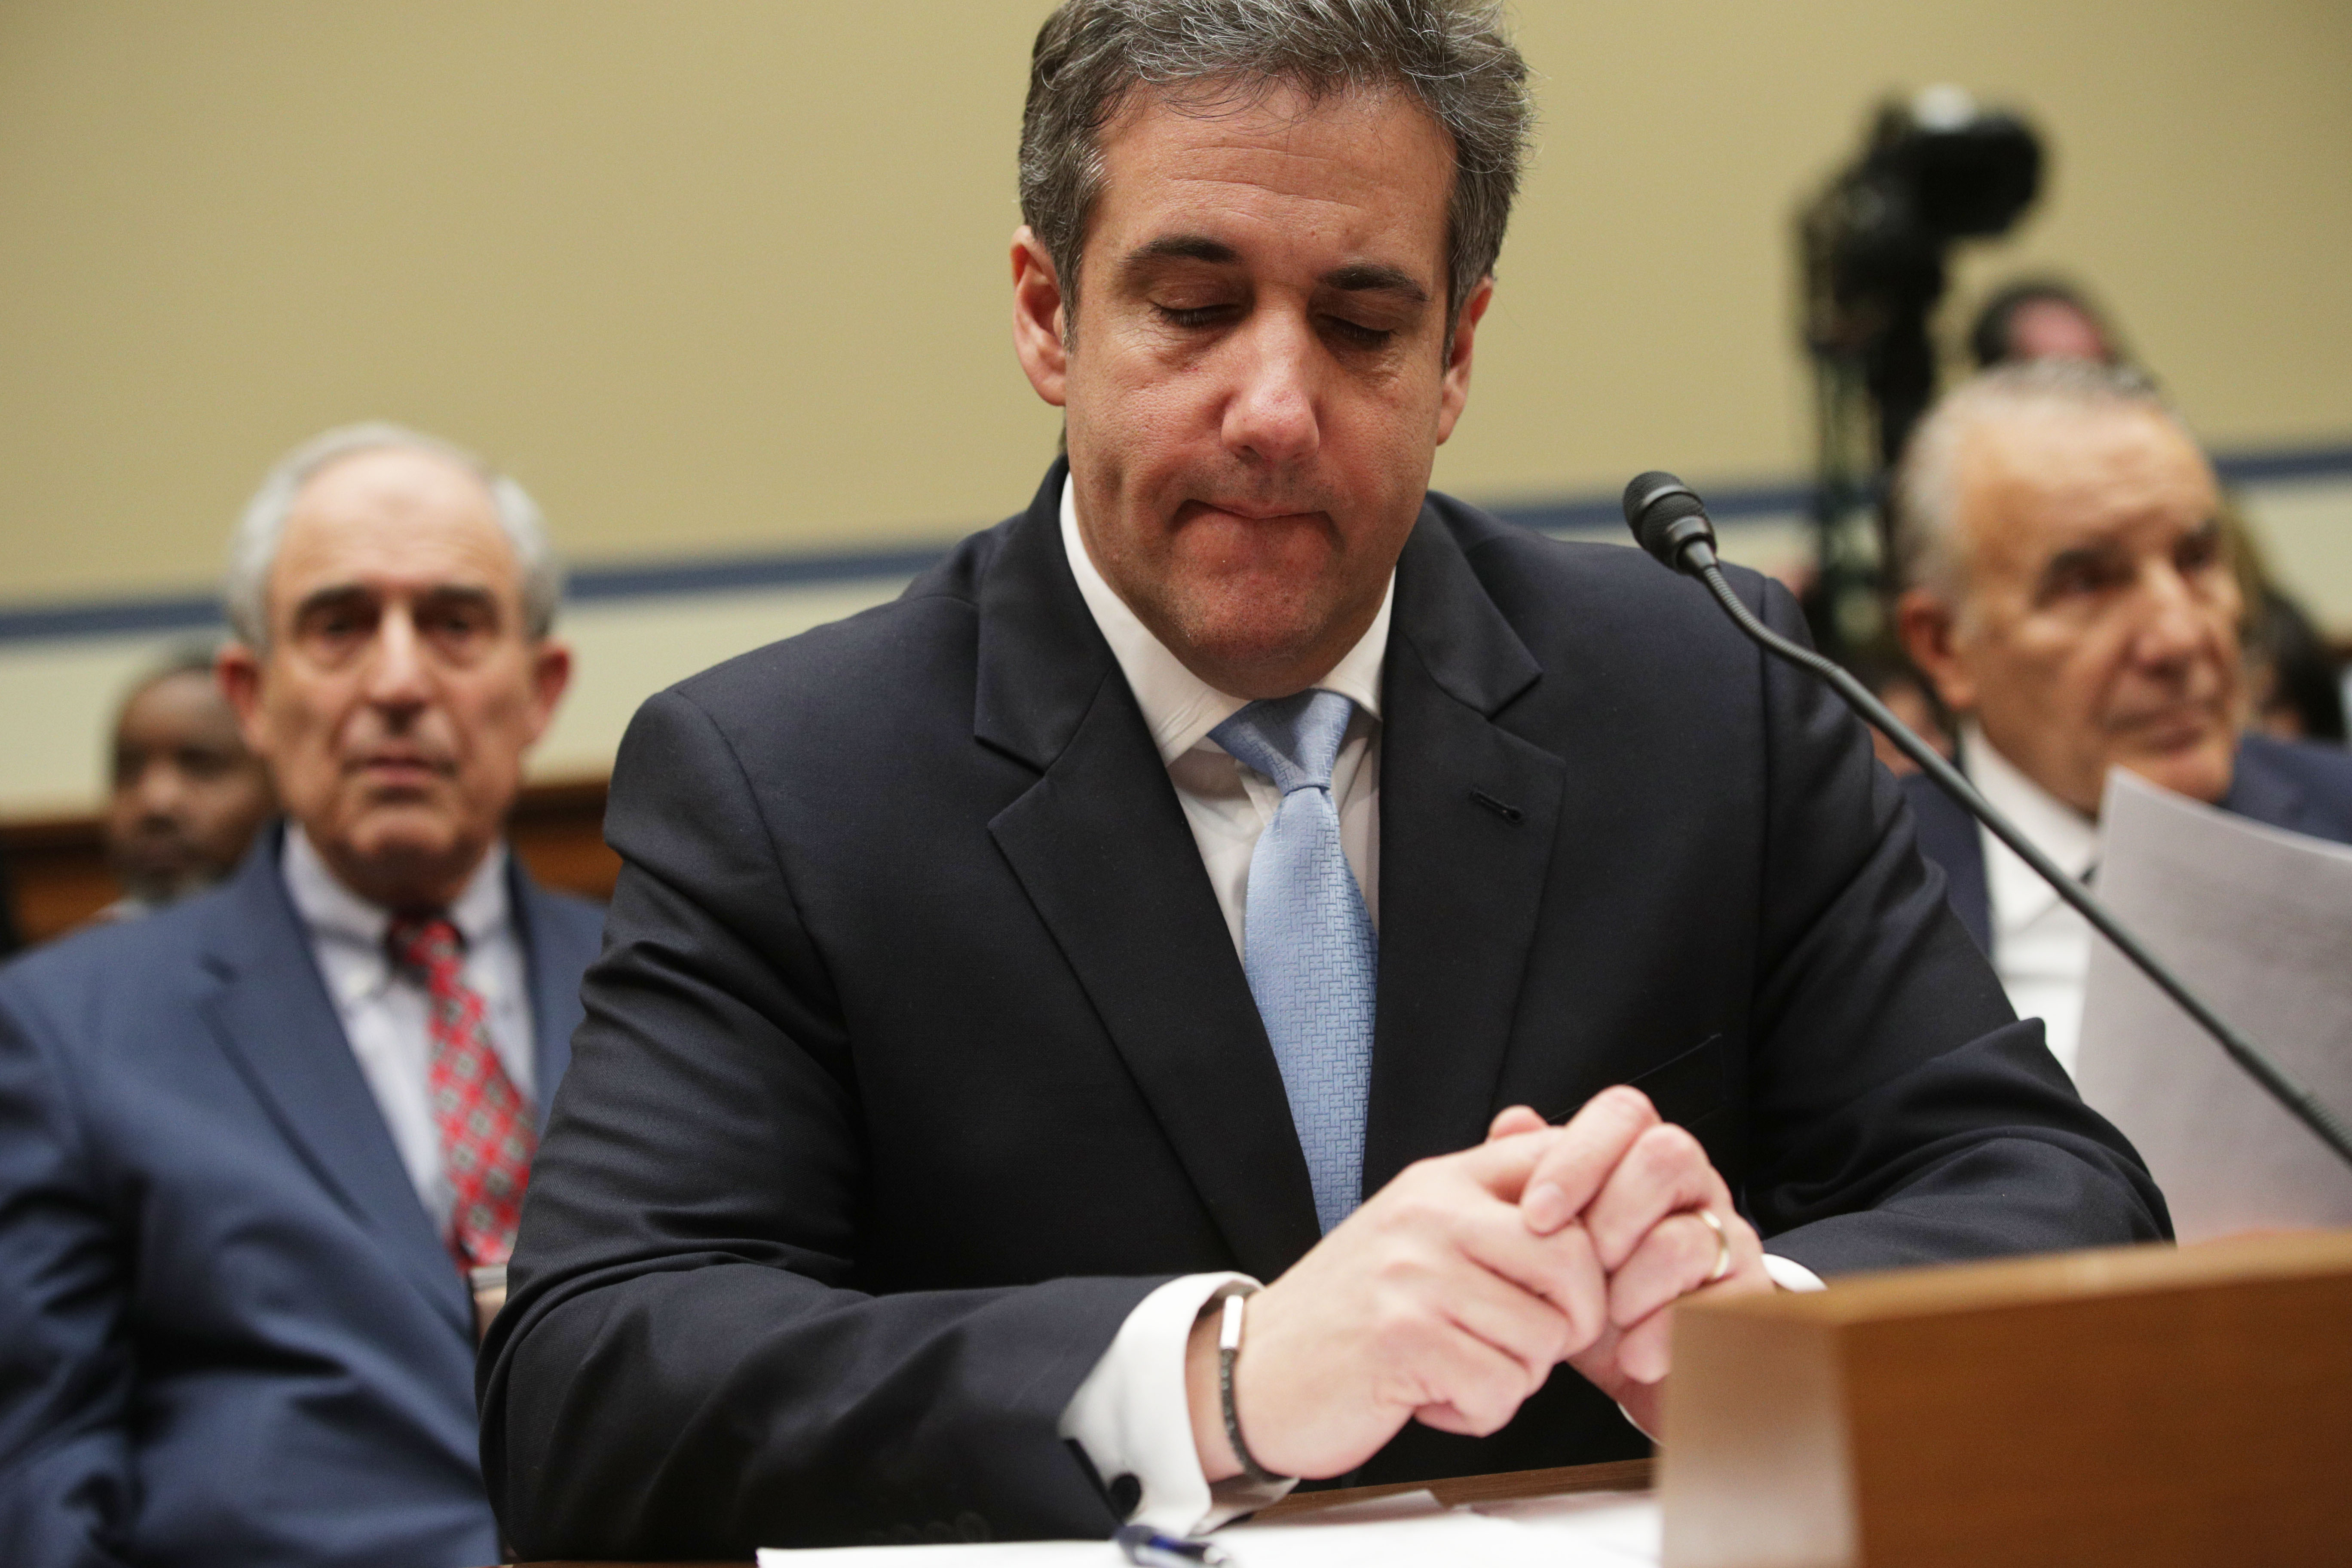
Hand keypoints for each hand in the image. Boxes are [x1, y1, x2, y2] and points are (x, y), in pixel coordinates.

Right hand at [1184, 1127, 1610, 1480]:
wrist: (1253, 1369)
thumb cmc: (1350, 1312)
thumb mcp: (1416, 1233)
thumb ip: (1486, 1202)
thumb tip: (1559, 1155)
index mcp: (1440, 1181)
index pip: (1559, 1158)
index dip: (1598, 1220)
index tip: (1574, 1275)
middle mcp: (1430, 1215)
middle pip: (1575, 1258)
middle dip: (1572, 1320)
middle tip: (1532, 1344)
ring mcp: (1414, 1274)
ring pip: (1543, 1338)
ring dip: (1515, 1378)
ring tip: (1459, 1369)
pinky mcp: (1403, 1339)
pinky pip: (1500, 1390)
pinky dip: (1478, 1413)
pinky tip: (1431, 1398)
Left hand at [1491, 1088, 1770, 1433]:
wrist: (1639, 1375)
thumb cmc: (1588, 1297)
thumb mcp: (1550, 1242)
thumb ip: (1525, 1178)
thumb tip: (1514, 1121)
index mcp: (1640, 1160)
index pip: (1624, 1113)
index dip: (1578, 1156)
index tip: (1535, 1216)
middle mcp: (1694, 1189)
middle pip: (1668, 1154)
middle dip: (1611, 1214)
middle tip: (1583, 1267)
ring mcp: (1729, 1242)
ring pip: (1686, 1239)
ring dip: (1631, 1287)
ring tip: (1607, 1319)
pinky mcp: (1750, 1303)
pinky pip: (1717, 1309)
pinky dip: (1663, 1338)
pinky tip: (1635, 1358)